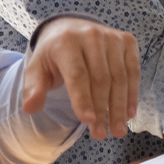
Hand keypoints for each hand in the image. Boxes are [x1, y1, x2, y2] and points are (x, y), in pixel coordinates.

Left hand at [24, 17, 140, 140]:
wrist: (71, 28)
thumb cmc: (53, 55)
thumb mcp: (36, 69)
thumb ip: (32, 88)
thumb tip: (31, 107)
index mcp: (66, 42)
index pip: (77, 74)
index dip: (83, 98)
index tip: (88, 121)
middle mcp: (92, 35)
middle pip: (101, 78)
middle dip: (102, 109)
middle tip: (101, 135)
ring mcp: (112, 37)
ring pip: (119, 77)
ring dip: (119, 106)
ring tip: (117, 130)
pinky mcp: (127, 41)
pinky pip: (133, 70)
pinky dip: (133, 93)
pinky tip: (129, 113)